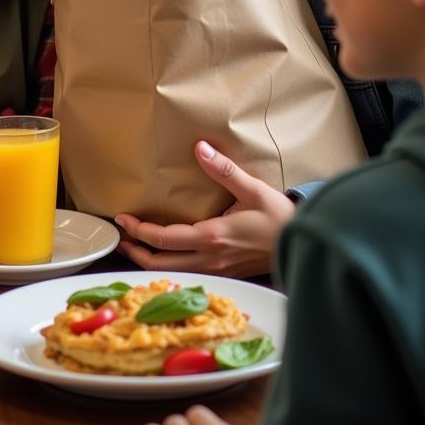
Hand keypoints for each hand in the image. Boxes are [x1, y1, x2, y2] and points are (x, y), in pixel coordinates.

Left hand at [115, 141, 294, 276]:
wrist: (305, 244)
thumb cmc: (280, 218)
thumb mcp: (253, 189)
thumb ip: (224, 169)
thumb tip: (200, 148)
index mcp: (213, 237)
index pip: (164, 239)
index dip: (138, 231)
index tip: (123, 219)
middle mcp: (210, 258)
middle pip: (160, 263)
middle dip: (135, 251)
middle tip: (120, 237)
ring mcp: (217, 271)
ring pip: (173, 273)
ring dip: (150, 261)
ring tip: (134, 247)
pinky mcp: (224, 274)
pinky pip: (187, 276)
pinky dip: (168, 267)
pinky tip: (165, 256)